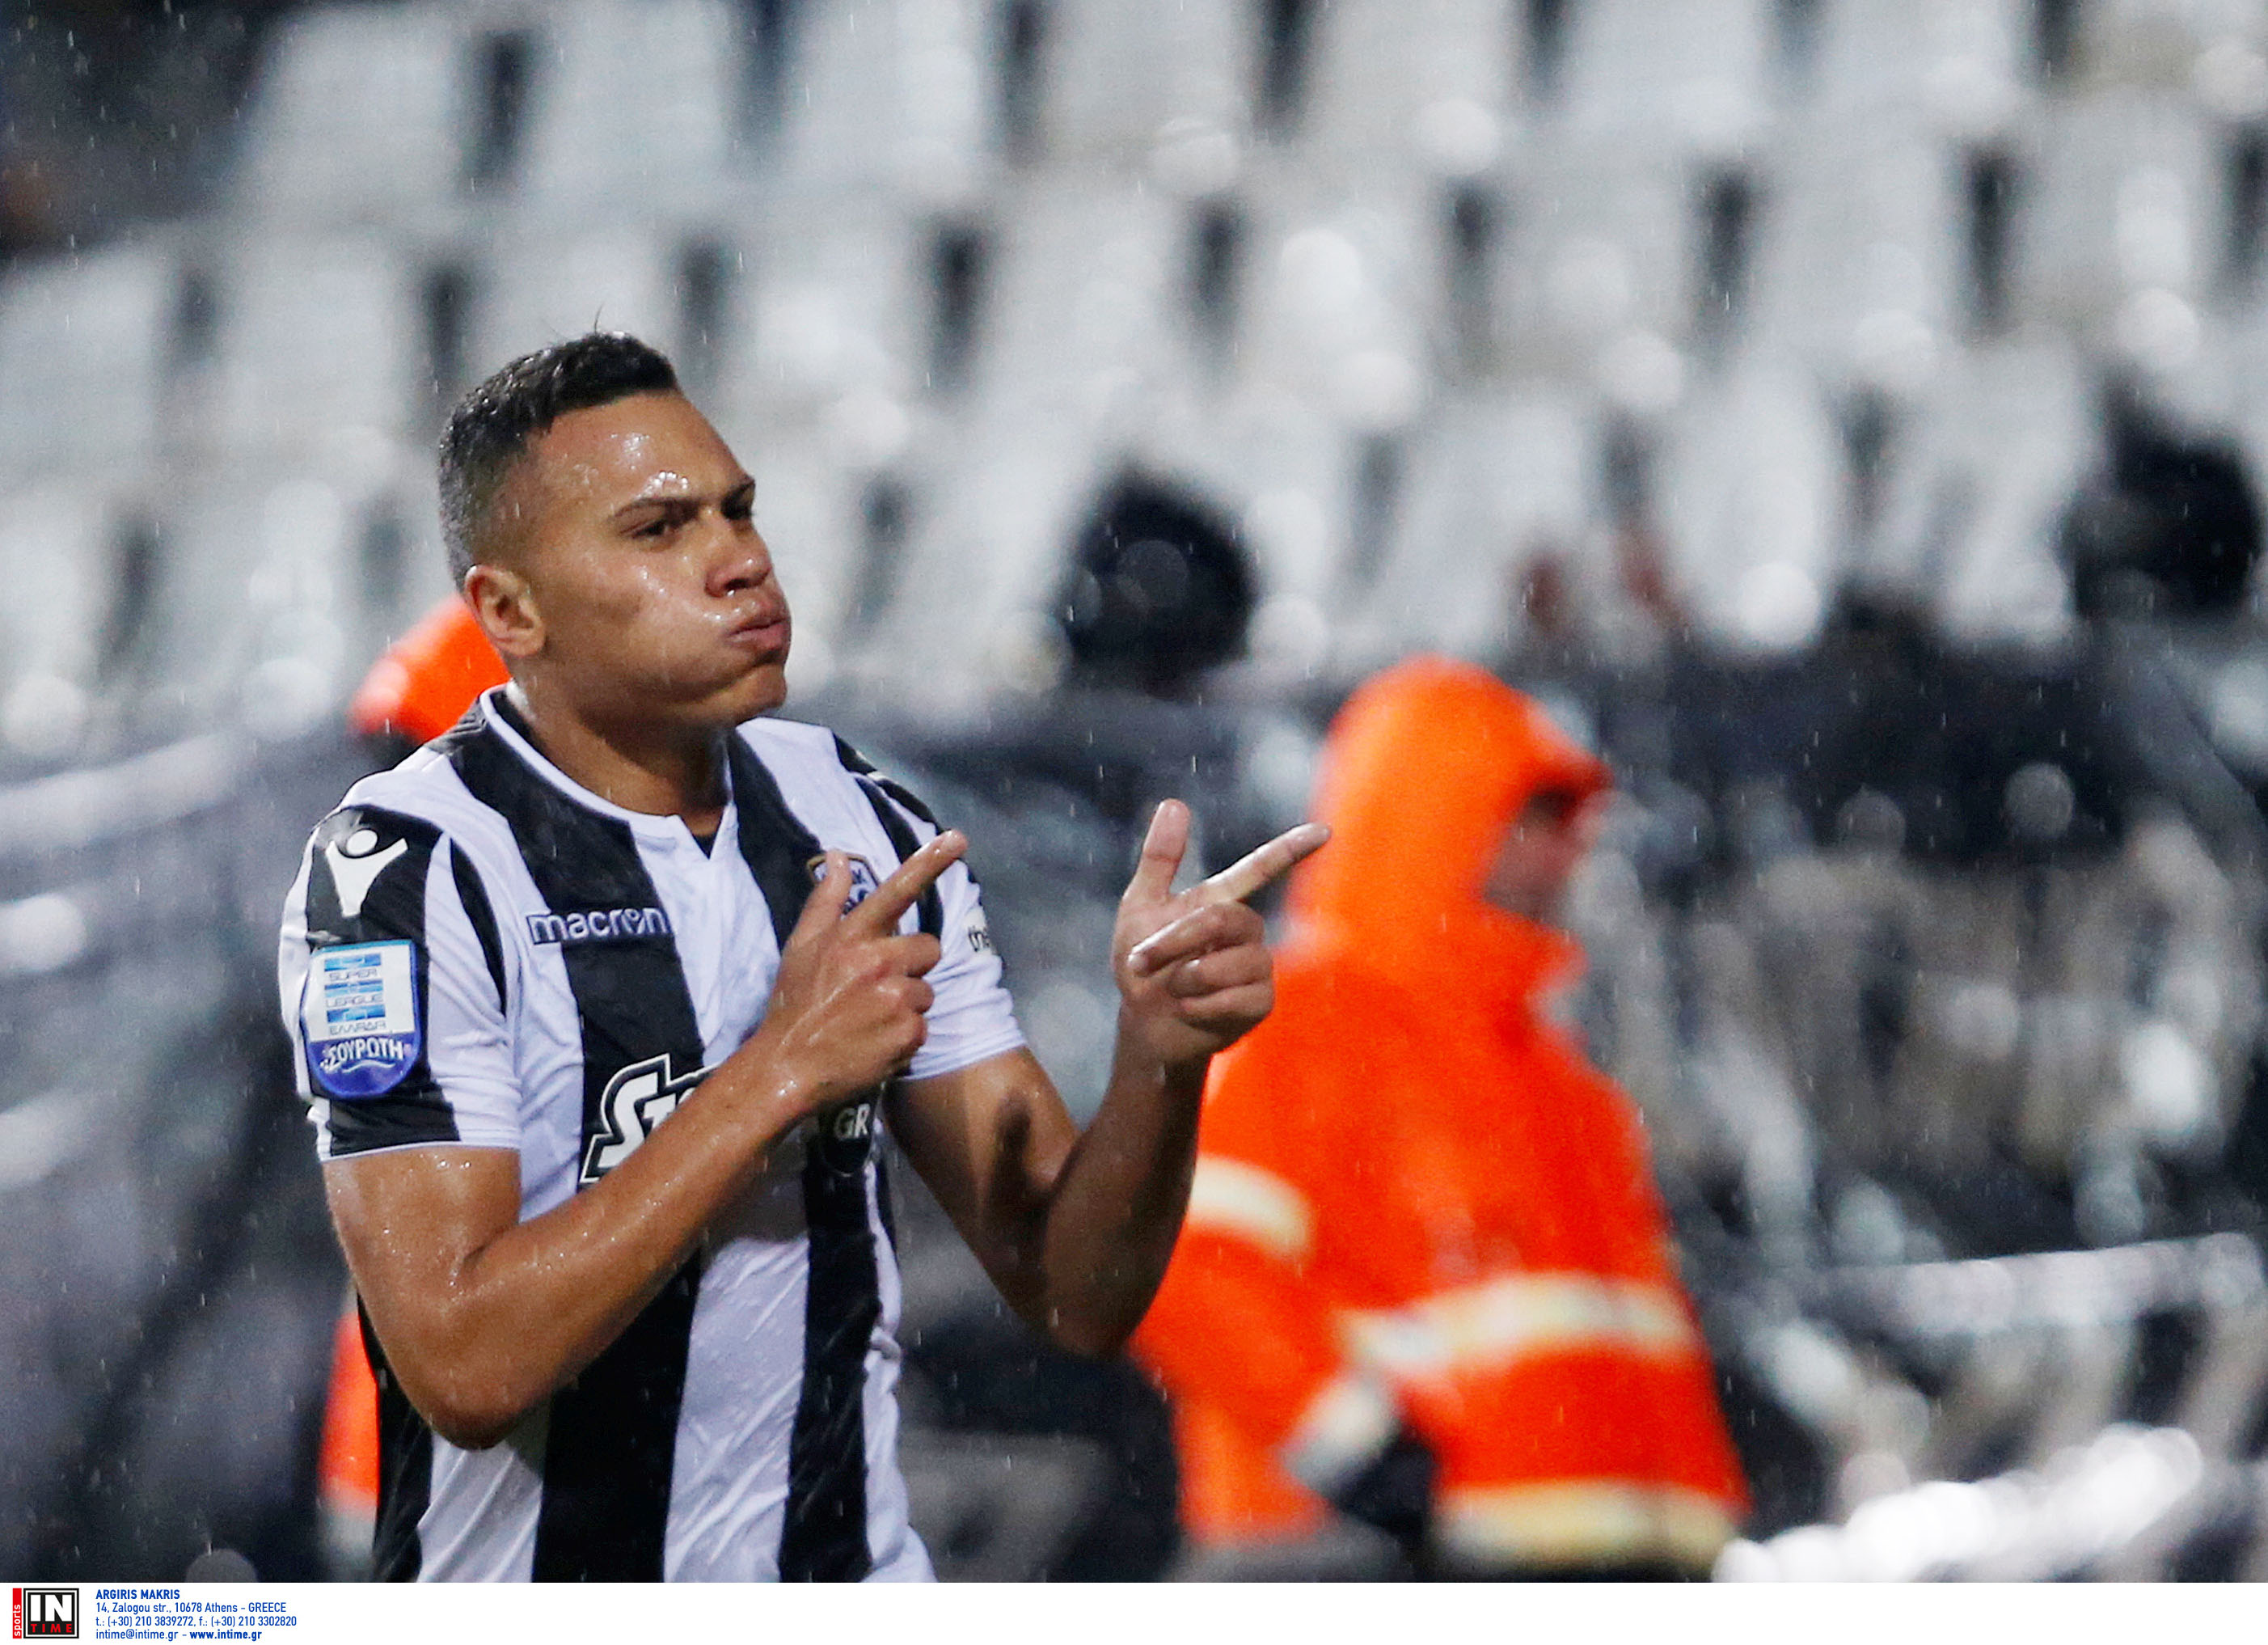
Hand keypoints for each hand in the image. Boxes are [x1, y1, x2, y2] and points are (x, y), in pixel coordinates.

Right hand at [744, 831, 965, 1112]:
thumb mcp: (801, 946)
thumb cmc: (793, 1003)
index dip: (930, 863)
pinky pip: (923, 1026)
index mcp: (852, 937)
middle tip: (876, 986)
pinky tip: (875, 1041)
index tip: (959, 838)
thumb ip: (826, 900)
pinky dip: (905, 1036)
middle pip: (928, 948)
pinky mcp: (910, 1034)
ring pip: (927, 991)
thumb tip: (839, 855)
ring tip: (869, 1019)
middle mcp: (878, 962)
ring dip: (906, 1004)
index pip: (896, 891)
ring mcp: (897, 999)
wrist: (787, 1067)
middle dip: (911, 964)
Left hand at [1112, 801, 1328, 1070]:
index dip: (1291, 849)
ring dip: (1184, 979)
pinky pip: (1234, 997)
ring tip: (1173, 991)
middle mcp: (1247, 931)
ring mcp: (1258, 966)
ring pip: (1228, 963)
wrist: (1145, 1025)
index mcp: (1221, 902)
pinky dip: (1198, 1006)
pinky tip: (1190, 1010)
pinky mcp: (1261, 1002)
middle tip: (1140, 960)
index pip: (1262, 869)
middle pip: (1223, 919)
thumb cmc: (1144, 967)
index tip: (1323, 830)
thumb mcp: (1139, 908)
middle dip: (1175, 940)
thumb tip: (1175, 803)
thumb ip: (1159, 859)